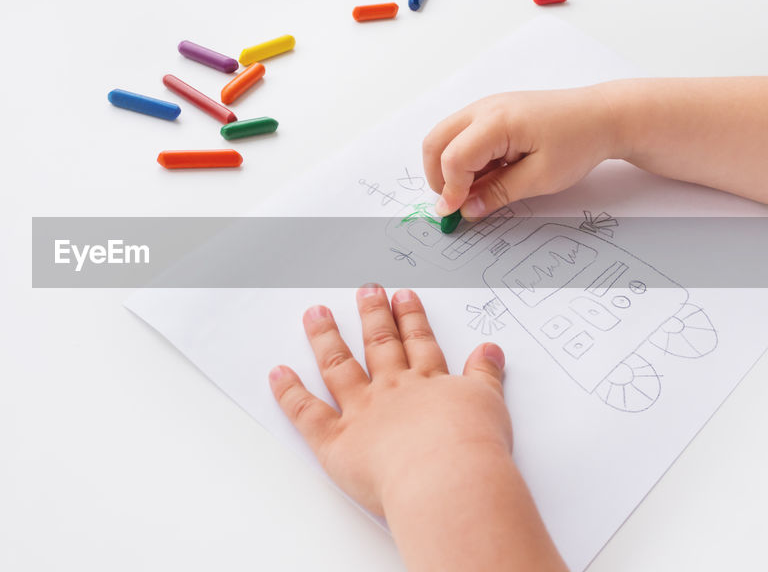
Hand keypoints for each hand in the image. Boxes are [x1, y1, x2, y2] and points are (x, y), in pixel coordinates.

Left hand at [268, 286, 566, 570]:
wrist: (446, 476)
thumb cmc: (472, 449)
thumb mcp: (490, 405)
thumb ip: (486, 376)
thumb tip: (490, 350)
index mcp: (429, 385)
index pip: (419, 344)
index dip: (411, 319)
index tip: (402, 297)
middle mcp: (392, 391)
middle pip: (379, 345)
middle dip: (371, 316)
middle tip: (365, 290)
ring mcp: (361, 412)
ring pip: (338, 366)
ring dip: (326, 338)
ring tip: (316, 314)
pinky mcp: (335, 440)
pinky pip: (306, 411)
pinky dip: (289, 392)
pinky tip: (277, 372)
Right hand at [422, 86, 620, 217]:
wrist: (603, 116)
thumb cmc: (579, 141)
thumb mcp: (541, 177)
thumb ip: (498, 193)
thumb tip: (467, 209)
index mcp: (497, 121)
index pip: (453, 157)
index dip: (451, 190)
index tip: (457, 214)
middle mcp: (484, 108)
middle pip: (435, 142)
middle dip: (437, 177)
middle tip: (455, 204)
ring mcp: (486, 108)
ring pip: (445, 138)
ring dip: (451, 168)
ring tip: (479, 190)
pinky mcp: (492, 113)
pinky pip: (462, 136)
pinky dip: (464, 159)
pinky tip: (490, 175)